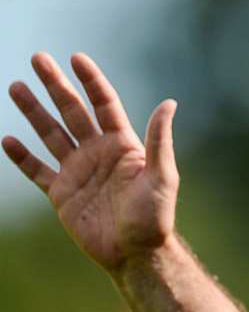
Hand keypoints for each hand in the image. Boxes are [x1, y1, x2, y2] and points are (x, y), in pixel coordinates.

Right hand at [2, 52, 178, 270]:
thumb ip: (160, 140)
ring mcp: (78, 171)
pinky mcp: (62, 194)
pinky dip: (22, 157)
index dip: (90, 80)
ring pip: (50, 134)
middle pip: (72, 111)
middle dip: (55, 85)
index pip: (104, 104)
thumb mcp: (162, 176)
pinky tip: (8, 139)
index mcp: (122, 144)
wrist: (136, 253)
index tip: (76, 58)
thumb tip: (170, 102)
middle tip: (37, 58)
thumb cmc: (155, 216)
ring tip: (15, 87)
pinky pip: (37, 171)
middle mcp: (98, 152)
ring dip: (33, 111)